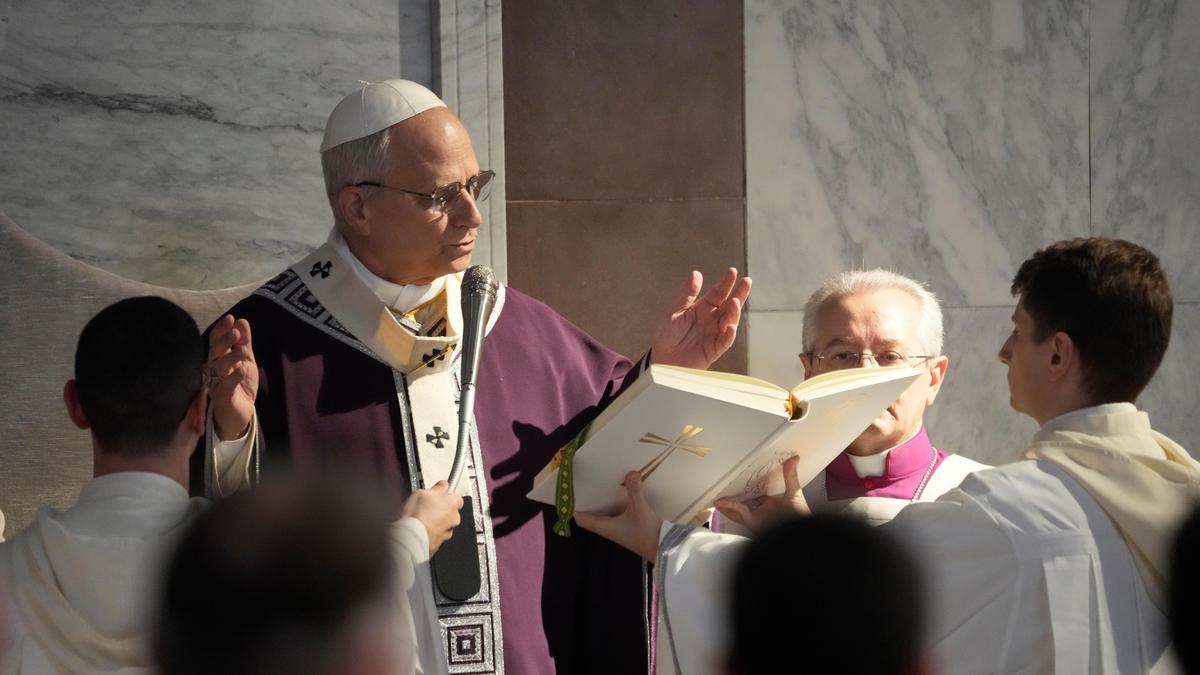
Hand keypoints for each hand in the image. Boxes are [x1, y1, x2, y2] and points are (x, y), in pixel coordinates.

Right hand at [207, 315, 258, 439]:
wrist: (241, 414)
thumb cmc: (239, 386)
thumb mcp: (246, 361)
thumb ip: (244, 342)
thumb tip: (242, 321)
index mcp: (219, 359)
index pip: (216, 341)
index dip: (221, 329)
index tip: (231, 318)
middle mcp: (214, 370)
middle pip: (214, 352)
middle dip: (224, 341)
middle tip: (235, 333)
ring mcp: (216, 384)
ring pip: (218, 368)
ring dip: (231, 357)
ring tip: (244, 352)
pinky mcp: (221, 398)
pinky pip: (224, 386)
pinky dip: (233, 377)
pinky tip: (241, 370)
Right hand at [401, 481, 464, 554]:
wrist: (411, 537)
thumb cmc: (416, 516)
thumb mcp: (421, 493)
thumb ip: (436, 488)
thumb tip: (441, 486)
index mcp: (452, 502)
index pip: (456, 495)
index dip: (445, 494)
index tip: (438, 494)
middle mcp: (454, 517)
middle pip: (451, 510)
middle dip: (441, 508)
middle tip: (428, 506)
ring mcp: (449, 531)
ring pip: (445, 522)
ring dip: (437, 520)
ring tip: (423, 519)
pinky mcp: (441, 542)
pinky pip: (439, 533)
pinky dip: (432, 531)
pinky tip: (422, 528)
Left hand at [574, 471, 663, 560]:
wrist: (664, 549)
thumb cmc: (647, 533)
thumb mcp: (640, 509)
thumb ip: (634, 490)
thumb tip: (631, 473)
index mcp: (605, 527)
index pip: (582, 519)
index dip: (573, 509)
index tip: (570, 495)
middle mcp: (609, 530)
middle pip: (590, 517)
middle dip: (587, 503)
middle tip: (586, 487)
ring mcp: (619, 531)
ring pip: (603, 516)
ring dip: (601, 505)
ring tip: (601, 488)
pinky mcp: (628, 529)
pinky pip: (615, 516)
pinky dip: (613, 506)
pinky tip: (621, 496)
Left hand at [651, 268, 751, 369]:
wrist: (661, 358)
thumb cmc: (667, 335)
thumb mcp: (674, 312)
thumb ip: (686, 295)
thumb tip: (696, 274)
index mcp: (703, 308)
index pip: (718, 293)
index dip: (726, 283)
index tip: (732, 271)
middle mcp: (712, 319)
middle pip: (729, 305)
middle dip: (739, 293)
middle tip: (747, 281)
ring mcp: (715, 334)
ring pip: (730, 321)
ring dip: (734, 312)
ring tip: (734, 302)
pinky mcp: (714, 350)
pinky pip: (724, 342)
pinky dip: (729, 335)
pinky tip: (731, 327)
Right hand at [714, 455, 808, 531]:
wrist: (801, 534)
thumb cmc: (801, 518)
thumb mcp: (794, 493)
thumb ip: (790, 476)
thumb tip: (793, 459)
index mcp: (773, 505)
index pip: (758, 495)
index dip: (749, 488)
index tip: (741, 479)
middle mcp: (764, 512)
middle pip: (745, 503)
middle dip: (734, 498)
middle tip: (724, 490)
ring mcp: (758, 518)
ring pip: (738, 510)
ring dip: (727, 504)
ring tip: (716, 498)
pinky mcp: (754, 523)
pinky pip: (739, 513)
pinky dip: (730, 507)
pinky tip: (721, 502)